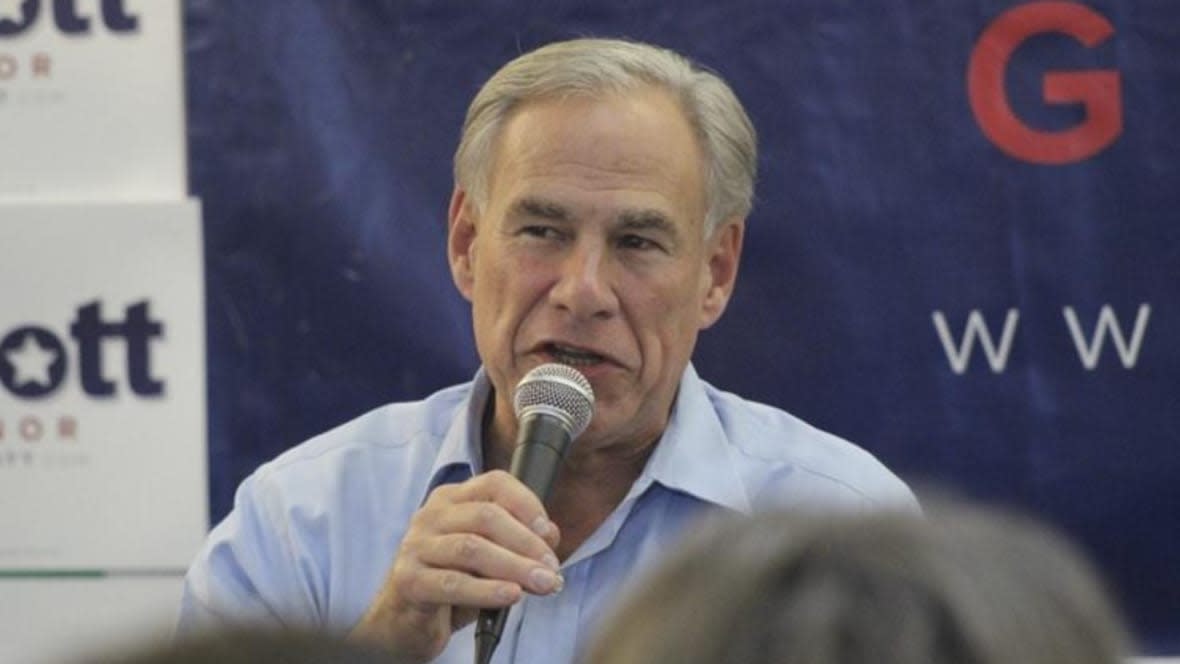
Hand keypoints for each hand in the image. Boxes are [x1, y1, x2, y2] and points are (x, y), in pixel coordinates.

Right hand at [349, 470, 562, 661]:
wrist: (403, 621)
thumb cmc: (450, 582)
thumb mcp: (488, 558)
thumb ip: (518, 541)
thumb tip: (550, 534)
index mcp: (452, 499)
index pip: (494, 483)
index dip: (526, 503)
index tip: (548, 532)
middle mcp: (431, 515)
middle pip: (486, 516)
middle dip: (526, 543)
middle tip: (551, 569)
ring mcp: (416, 546)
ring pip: (472, 548)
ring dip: (514, 566)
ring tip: (542, 584)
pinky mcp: (408, 580)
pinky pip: (453, 583)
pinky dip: (487, 590)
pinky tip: (511, 596)